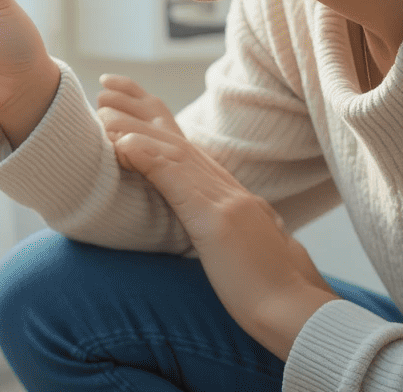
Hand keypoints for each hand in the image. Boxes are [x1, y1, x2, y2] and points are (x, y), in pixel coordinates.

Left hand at [96, 74, 337, 359]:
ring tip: (102, 111)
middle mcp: (230, 192)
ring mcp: (227, 203)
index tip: (127, 105)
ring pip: (173, 152)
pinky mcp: (219, 222)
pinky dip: (148, 158)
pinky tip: (122, 144)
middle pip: (177, 139)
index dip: (157, 123)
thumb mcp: (245, 253)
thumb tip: (213, 231)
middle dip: (139, 109)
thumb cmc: (274, 297)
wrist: (300, 317)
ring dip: (133, 127)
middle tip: (106, 86)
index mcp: (234, 198)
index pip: (188, 150)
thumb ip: (226, 232)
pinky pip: (177, 182)